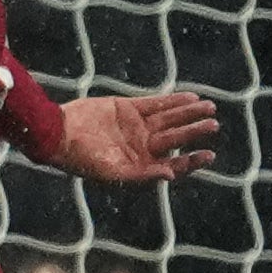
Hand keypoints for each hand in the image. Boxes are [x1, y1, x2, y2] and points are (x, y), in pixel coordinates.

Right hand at [52, 93, 217, 184]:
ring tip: (209, 107)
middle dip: (194, 131)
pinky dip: (172, 100)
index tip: (209, 155)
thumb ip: (143, 174)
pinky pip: (154, 103)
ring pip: (169, 118)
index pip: (173, 163)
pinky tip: (191, 98)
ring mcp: (135, 126)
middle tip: (213, 125)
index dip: (192, 160)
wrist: (58, 134)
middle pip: (175, 137)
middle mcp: (141, 145)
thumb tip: (171, 174)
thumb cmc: (82, 160)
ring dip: (188, 113)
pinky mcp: (127, 108)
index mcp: (140, 164)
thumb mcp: (113, 173)